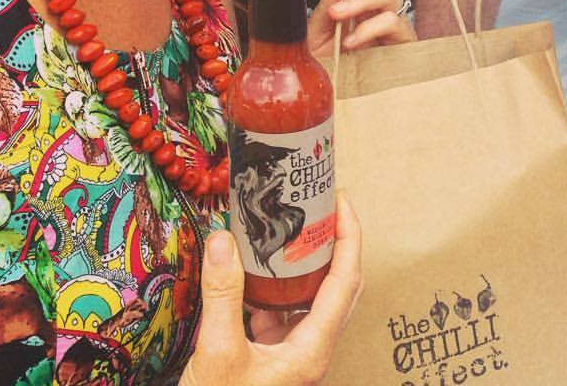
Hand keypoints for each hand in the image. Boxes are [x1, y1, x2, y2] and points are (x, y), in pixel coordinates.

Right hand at [180, 193, 361, 385]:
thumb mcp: (217, 354)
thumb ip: (223, 294)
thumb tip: (225, 238)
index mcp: (313, 350)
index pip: (347, 280)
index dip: (348, 236)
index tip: (340, 201)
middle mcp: (310, 353)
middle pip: (336, 287)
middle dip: (331, 245)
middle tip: (318, 208)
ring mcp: (292, 360)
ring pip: (307, 302)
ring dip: (299, 267)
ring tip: (284, 232)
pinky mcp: (270, 364)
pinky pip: (280, 318)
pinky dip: (270, 291)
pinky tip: (249, 276)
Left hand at [308, 0, 413, 56]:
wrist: (331, 100)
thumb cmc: (327, 66)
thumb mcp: (317, 32)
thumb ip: (329, 3)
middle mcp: (377, 4)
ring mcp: (391, 22)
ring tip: (338, 14)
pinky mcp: (402, 44)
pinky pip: (394, 22)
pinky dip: (371, 27)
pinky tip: (353, 39)